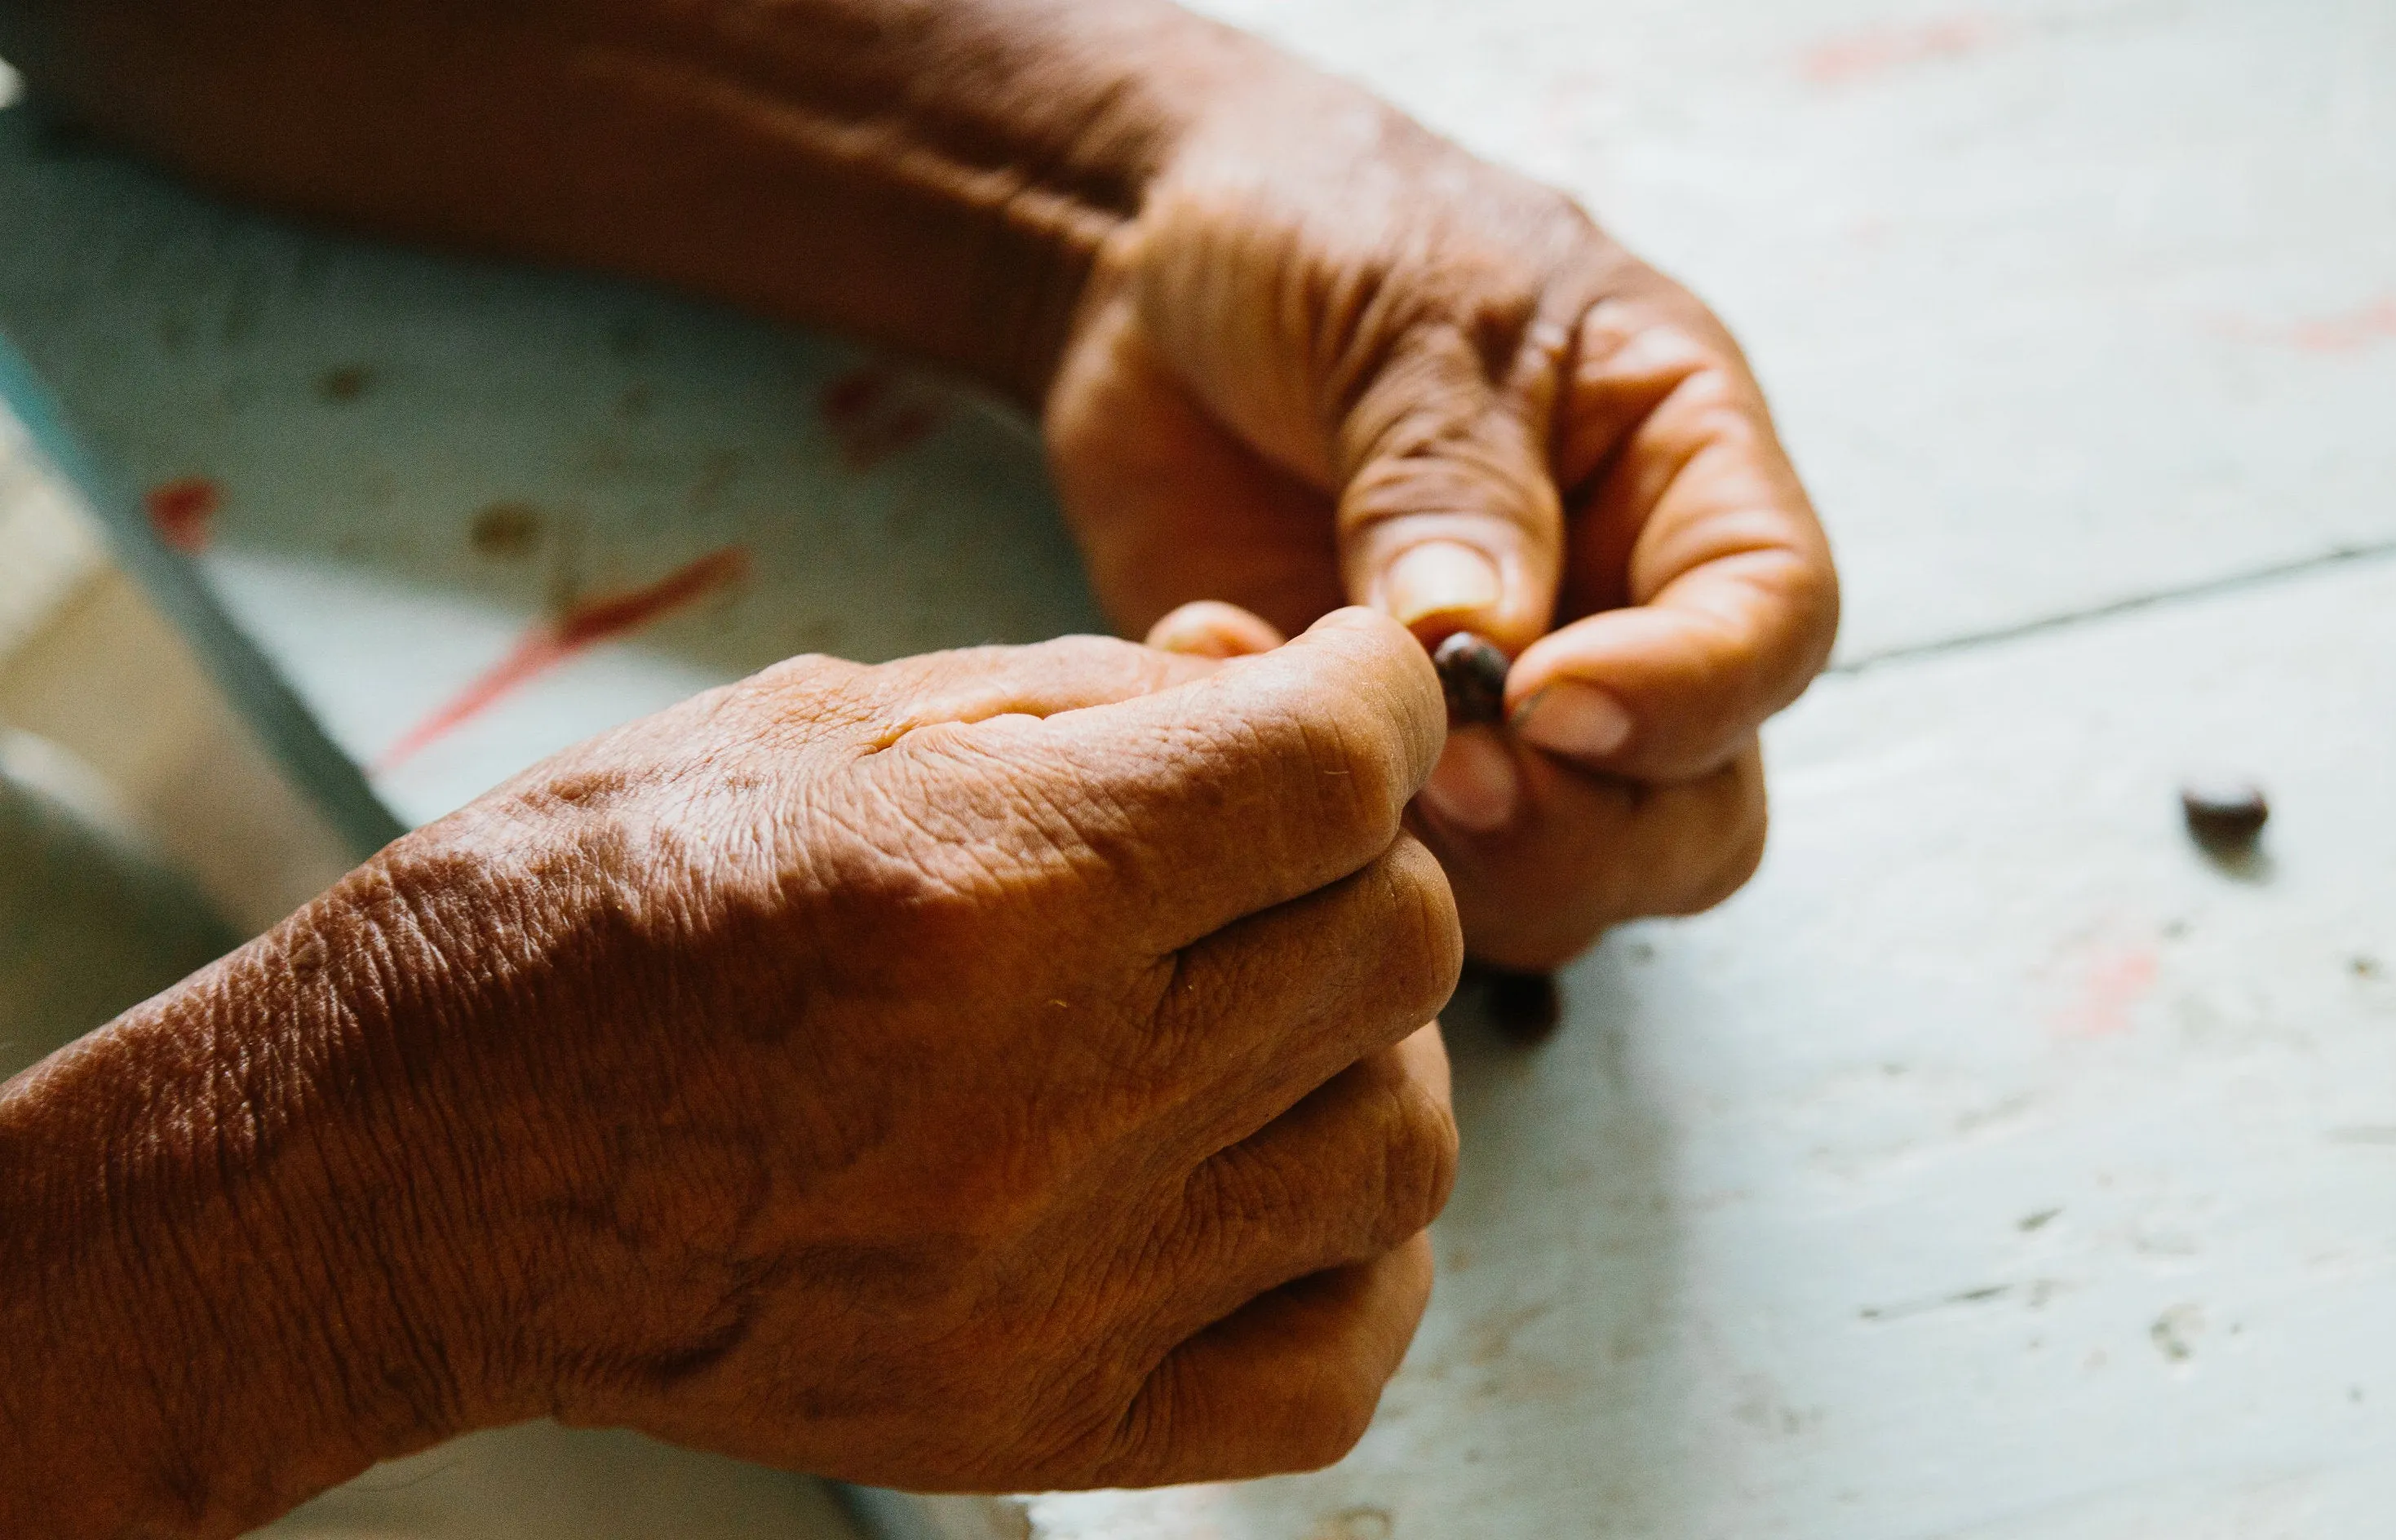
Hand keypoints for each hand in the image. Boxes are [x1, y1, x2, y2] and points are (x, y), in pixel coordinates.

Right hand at [0, 612, 1461, 1531]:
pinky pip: (1340, 1357)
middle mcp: (1036, 1108)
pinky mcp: (1043, 1425)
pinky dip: (1350, 1248)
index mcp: (974, 894)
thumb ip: (1093, 692)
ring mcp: (1051, 1295)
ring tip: (1250, 1002)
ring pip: (1400, 1143)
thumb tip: (1292, 676)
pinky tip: (1262, 1164)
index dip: (1378, 696)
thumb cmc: (595, 912)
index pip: (1339, 775)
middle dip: (1355, 853)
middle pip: (1397, 943)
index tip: (1344, 689)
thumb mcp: (824, 721)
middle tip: (1258, 841)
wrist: (404, 1174)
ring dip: (1361, 1043)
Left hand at [1045, 77, 1838, 968]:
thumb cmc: (1319, 226)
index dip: (1690, 696)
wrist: (1145, 258)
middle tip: (1442, 776)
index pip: (1776, 627)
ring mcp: (1500, 707)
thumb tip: (1486, 654)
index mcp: (1685, 468)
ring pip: (1558, 877)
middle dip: (1582, 827)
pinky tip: (1202, 661)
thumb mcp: (1405, 307)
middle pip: (1698, 811)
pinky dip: (1305, 820)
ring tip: (1306, 724)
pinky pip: (1386, 861)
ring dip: (1441, 853)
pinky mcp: (1375, 759)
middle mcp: (1624, 610)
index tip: (1544, 697)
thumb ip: (1450, 478)